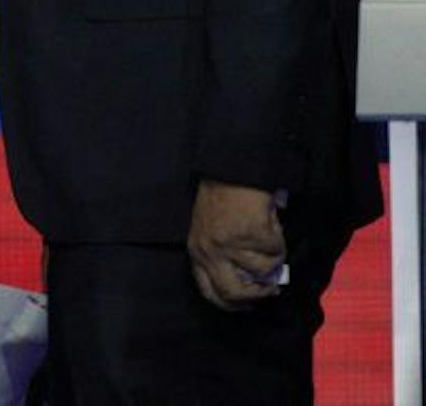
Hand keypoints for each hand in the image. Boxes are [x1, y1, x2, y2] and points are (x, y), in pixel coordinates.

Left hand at [186, 179, 285, 310]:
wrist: (233, 172)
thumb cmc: (221, 198)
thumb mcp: (209, 231)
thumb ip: (221, 257)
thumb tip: (252, 283)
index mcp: (197, 251)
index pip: (209, 291)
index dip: (230, 304)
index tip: (248, 305)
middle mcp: (211, 252)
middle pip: (233, 293)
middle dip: (256, 296)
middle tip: (270, 290)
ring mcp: (232, 245)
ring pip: (262, 272)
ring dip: (272, 261)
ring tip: (269, 243)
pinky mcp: (253, 236)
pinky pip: (276, 253)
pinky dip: (279, 244)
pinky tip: (271, 228)